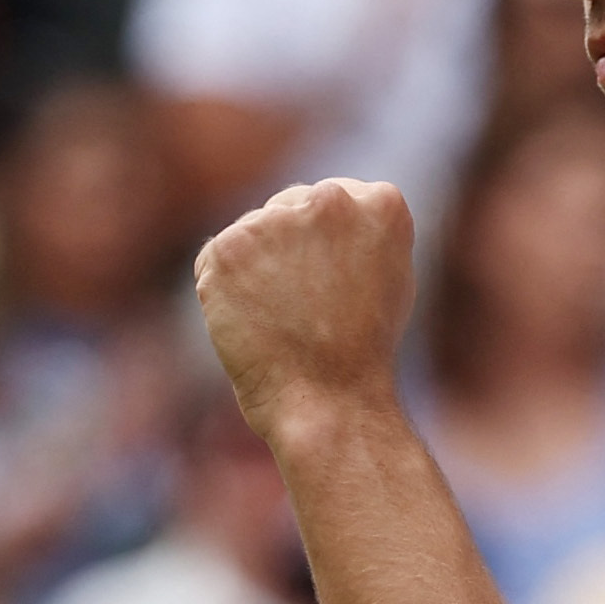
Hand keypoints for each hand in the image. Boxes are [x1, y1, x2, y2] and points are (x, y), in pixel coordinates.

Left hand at [194, 179, 415, 444]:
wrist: (330, 403)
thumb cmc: (364, 353)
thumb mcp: (390, 276)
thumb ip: (362, 233)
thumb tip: (317, 213)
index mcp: (382, 202)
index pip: (333, 200)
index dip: (324, 246)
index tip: (330, 285)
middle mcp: (331, 200)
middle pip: (289, 208)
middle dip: (288, 250)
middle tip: (305, 310)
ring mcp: (277, 221)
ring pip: (251, 234)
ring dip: (256, 270)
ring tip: (281, 320)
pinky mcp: (229, 247)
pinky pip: (214, 261)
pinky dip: (223, 291)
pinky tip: (251, 323)